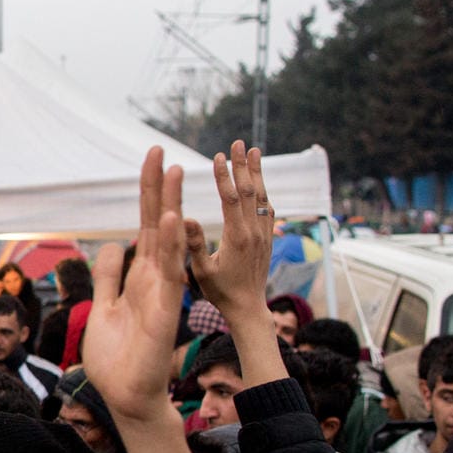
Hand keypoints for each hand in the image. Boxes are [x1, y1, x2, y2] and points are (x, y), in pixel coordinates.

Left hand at [83, 147, 185, 423]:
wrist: (124, 394)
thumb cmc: (116, 357)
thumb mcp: (102, 306)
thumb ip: (108, 277)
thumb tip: (110, 246)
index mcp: (140, 275)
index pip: (147, 226)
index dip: (148, 194)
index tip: (152, 160)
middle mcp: (155, 278)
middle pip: (159, 224)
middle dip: (159, 188)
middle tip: (161, 151)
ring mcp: (163, 291)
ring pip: (169, 241)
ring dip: (171, 206)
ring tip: (173, 171)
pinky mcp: (165, 310)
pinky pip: (171, 272)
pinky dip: (173, 245)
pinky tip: (175, 219)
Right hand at [185, 141, 275, 321]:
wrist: (249, 309)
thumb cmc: (221, 292)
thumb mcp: (202, 271)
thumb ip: (194, 243)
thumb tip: (183, 217)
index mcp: (237, 238)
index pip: (232, 199)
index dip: (225, 176)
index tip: (219, 156)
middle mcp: (254, 232)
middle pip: (251, 191)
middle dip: (244, 165)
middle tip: (239, 142)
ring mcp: (264, 235)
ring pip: (263, 197)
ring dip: (258, 173)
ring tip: (255, 151)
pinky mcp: (268, 239)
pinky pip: (268, 209)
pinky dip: (263, 191)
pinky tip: (260, 183)